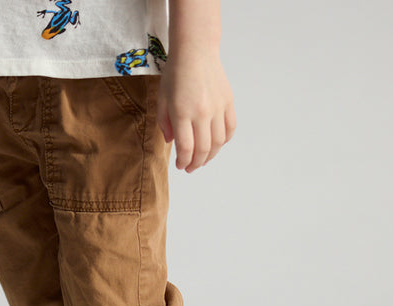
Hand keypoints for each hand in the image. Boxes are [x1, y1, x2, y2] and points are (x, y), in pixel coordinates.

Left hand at [156, 51, 236, 170]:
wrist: (195, 51)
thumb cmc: (175, 74)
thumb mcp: (162, 99)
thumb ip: (165, 124)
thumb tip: (172, 143)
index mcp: (182, 113)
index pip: (186, 148)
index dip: (183, 162)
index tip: (180, 166)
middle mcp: (202, 112)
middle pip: (203, 150)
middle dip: (196, 164)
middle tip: (190, 168)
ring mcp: (217, 107)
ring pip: (218, 143)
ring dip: (210, 156)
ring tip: (202, 159)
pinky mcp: (228, 102)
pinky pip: (230, 129)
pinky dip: (223, 141)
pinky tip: (215, 144)